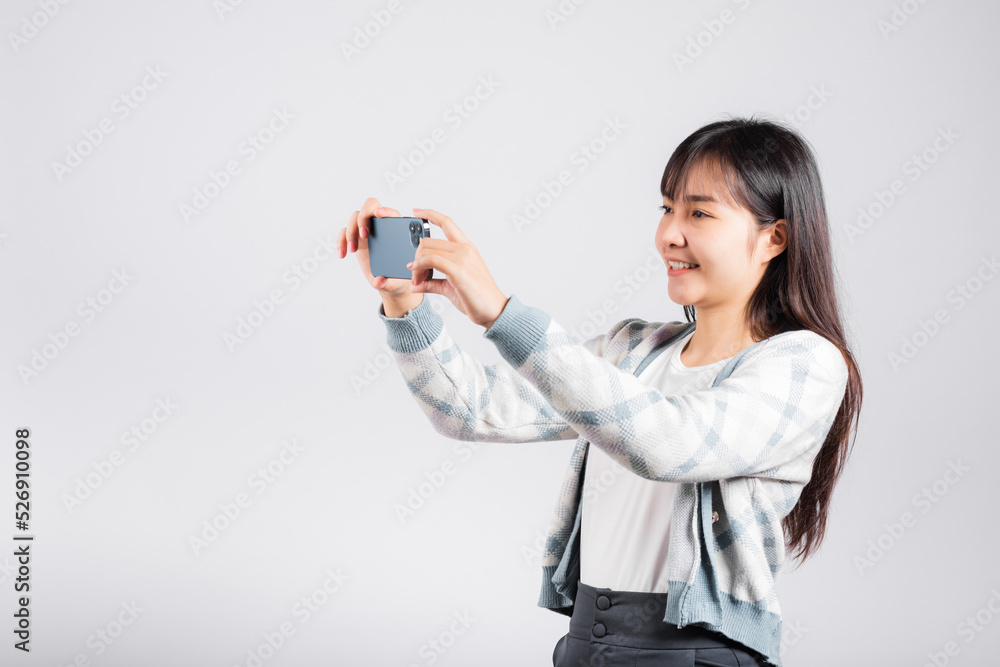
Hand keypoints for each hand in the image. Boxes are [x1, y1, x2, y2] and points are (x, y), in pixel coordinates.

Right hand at [338, 197, 423, 296]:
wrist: (386, 281)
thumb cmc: (395, 277)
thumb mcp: (393, 283)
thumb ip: (387, 283)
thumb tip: (380, 281)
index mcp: (395, 231)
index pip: (391, 213)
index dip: (385, 210)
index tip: (379, 215)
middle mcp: (380, 226)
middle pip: (370, 207)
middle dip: (364, 218)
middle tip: (364, 236)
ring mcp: (366, 229)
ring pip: (355, 217)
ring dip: (351, 232)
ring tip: (353, 250)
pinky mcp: (355, 237)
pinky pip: (343, 231)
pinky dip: (340, 240)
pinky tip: (342, 254)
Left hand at [407, 207, 508, 329]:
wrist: (493, 311)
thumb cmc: (476, 299)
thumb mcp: (451, 287)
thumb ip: (433, 282)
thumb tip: (416, 284)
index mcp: (466, 248)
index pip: (447, 222)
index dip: (429, 214)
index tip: (416, 212)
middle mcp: (465, 248)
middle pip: (428, 241)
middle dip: (415, 257)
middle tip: (414, 275)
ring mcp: (462, 257)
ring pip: (427, 250)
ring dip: (415, 266)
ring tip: (417, 281)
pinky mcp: (458, 269)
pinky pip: (430, 260)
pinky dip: (419, 267)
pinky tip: (417, 279)